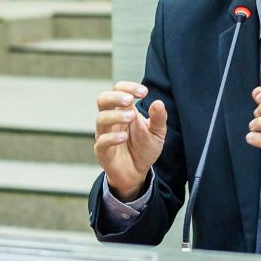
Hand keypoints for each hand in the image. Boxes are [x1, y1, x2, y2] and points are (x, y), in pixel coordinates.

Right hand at [95, 82, 166, 200]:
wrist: (137, 172)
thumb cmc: (144, 149)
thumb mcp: (157, 133)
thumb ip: (159, 118)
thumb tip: (158, 102)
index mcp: (123, 111)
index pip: (118, 90)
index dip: (128, 87)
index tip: (144, 92)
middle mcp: (111, 120)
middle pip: (102, 99)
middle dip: (115, 97)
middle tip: (130, 100)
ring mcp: (105, 135)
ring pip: (101, 119)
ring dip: (116, 116)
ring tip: (132, 118)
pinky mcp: (103, 151)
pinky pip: (101, 141)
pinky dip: (112, 137)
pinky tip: (124, 137)